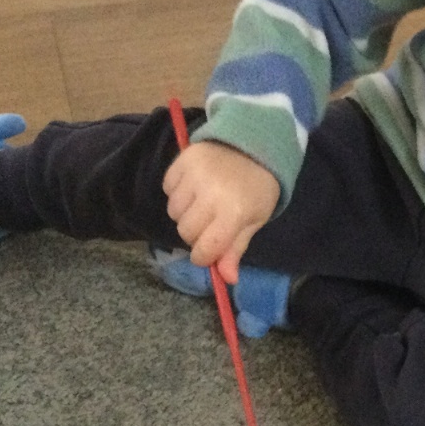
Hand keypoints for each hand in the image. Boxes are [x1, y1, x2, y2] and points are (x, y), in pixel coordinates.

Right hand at [162, 141, 279, 283]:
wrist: (254, 146)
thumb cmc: (257, 189)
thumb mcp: (254, 220)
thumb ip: (236, 248)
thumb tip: (227, 279)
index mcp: (233, 213)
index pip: (203, 250)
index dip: (204, 256)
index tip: (209, 251)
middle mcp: (211, 194)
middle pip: (185, 232)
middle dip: (196, 234)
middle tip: (211, 222)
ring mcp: (194, 175)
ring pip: (173, 212)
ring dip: (185, 213)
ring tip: (203, 201)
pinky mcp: (182, 160)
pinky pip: (167, 188)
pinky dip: (177, 192)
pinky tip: (195, 186)